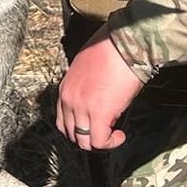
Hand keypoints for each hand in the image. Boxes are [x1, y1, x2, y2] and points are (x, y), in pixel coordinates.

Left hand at [56, 26, 143, 151]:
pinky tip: (119, 135)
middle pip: (70, 133)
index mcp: (65, 88)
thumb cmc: (111, 48)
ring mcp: (82, 108)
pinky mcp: (99, 114)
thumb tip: (94, 95)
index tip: (91, 127)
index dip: (77, 128)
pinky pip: (99, 142)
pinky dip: (110, 143)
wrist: (123, 43)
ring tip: (113, 134)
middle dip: (87, 137)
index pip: (62, 119)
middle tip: (103, 133)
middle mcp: (69, 99)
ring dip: (99, 141)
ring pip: (83, 141)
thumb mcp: (86, 66)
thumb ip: (84, 84)